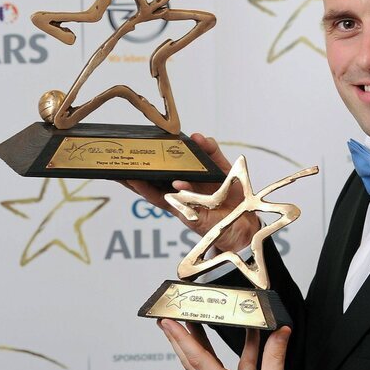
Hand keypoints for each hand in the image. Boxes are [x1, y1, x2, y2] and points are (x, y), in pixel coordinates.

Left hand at [121, 133, 259, 252]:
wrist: (244, 230)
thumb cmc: (219, 230)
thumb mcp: (200, 223)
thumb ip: (189, 206)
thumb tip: (177, 185)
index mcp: (178, 204)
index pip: (154, 192)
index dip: (140, 184)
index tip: (125, 175)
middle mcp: (188, 188)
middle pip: (167, 171)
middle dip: (154, 159)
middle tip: (139, 147)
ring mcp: (204, 178)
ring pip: (188, 160)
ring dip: (180, 149)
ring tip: (173, 139)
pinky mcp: (220, 171)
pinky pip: (211, 155)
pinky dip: (206, 146)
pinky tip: (200, 139)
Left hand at [159, 320, 297, 369]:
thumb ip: (275, 356)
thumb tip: (279, 334)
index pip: (195, 358)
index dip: (180, 338)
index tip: (167, 323)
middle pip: (193, 361)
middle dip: (180, 340)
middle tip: (170, 322)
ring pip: (212, 364)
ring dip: (207, 343)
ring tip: (202, 322)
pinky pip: (236, 368)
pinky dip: (243, 352)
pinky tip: (251, 339)